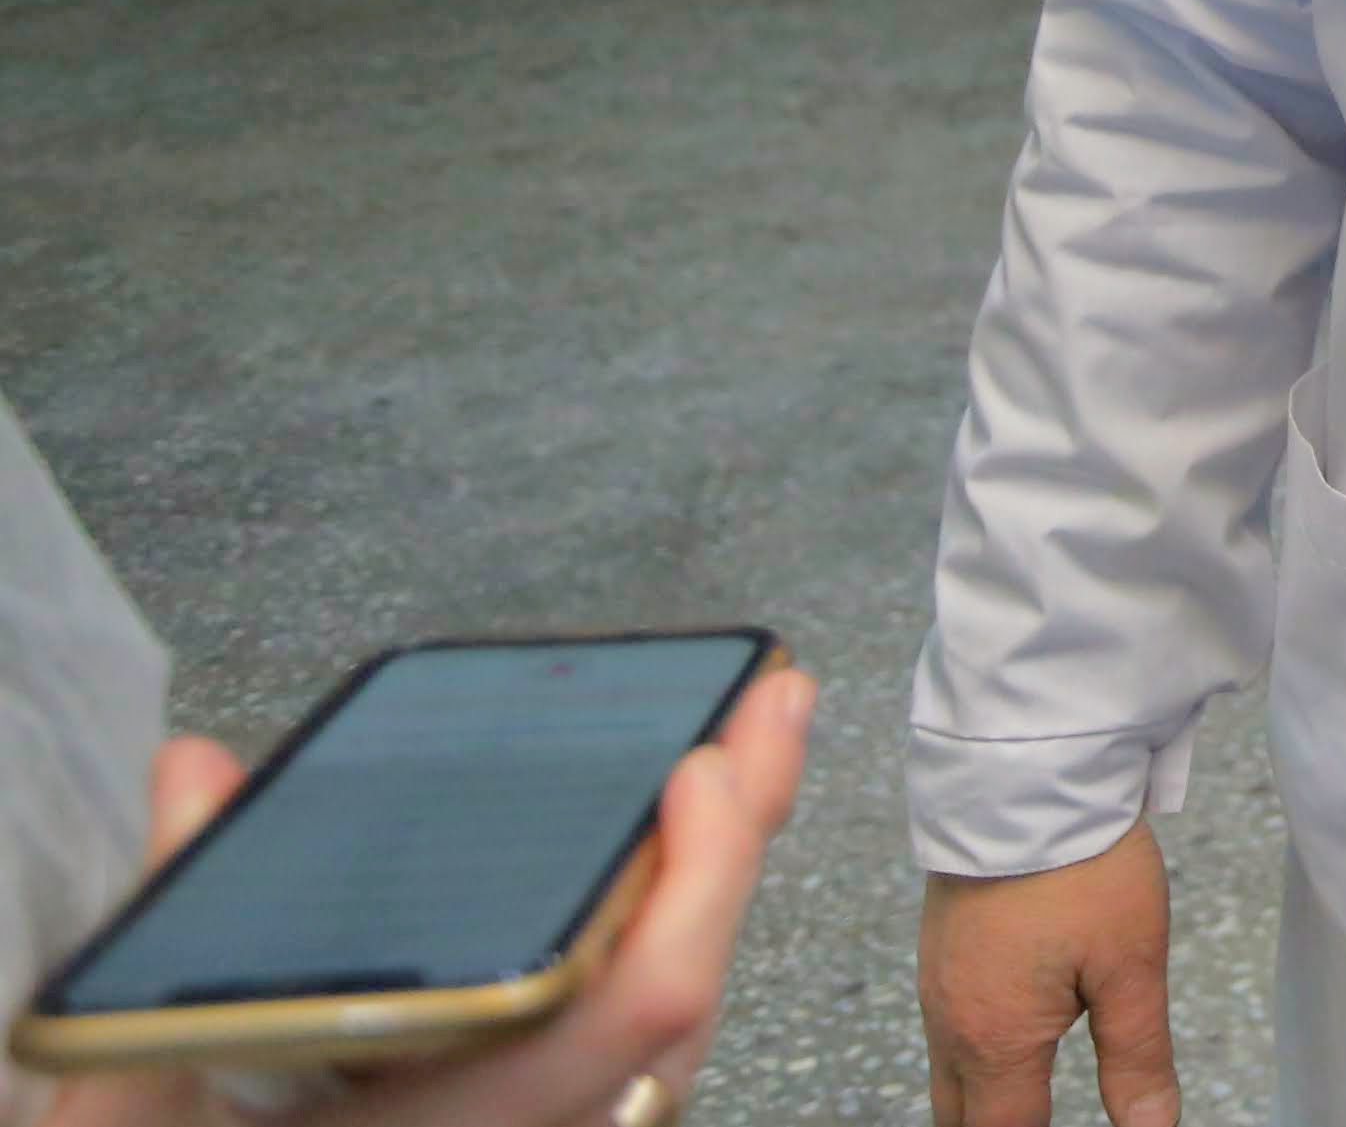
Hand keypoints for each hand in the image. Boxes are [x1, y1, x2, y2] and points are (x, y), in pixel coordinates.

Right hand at [46, 662, 815, 1126]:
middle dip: (738, 840)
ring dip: (719, 872)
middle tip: (767, 701)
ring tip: (751, 736)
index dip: (694, 884)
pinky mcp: (549, 1119)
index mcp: (453, 1122)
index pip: (633, 1011)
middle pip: (682, 994)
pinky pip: (642, 1028)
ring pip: (679, 1014)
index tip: (701, 766)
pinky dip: (674, 922)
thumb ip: (179, 928)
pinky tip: (683, 838)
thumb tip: (196, 772)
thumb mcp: (139, 1088)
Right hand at [917, 822, 1176, 1126]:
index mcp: (995, 1041)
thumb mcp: (1131, 967)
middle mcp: (951, 1025)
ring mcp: (936, 986)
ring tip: (1025, 1108)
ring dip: (982, 1102)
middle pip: (961, 1119)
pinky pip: (945, 1031)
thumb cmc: (1084, 866)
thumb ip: (1137, 1059)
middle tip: (1037, 1122)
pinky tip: (1011, 1042)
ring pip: (948, 1077)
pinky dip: (974, 1058)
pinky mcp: (940, 951)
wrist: (1025, 774)